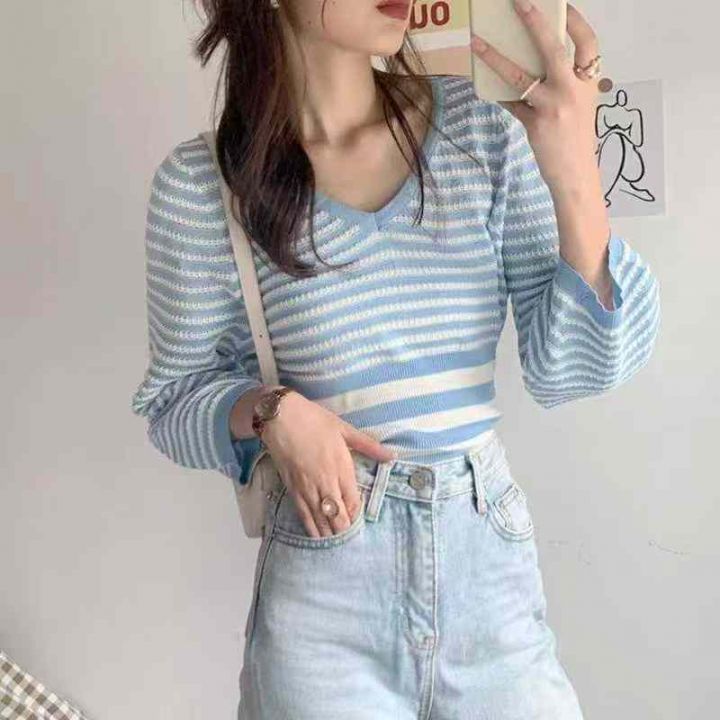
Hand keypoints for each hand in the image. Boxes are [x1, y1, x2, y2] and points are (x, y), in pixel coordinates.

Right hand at [260, 391, 396, 537]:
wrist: (281, 417)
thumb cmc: (315, 420)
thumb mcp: (345, 429)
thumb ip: (369, 445)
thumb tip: (392, 455)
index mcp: (341, 467)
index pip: (352, 502)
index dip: (356, 516)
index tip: (359, 522)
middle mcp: (325, 482)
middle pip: (337, 516)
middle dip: (344, 530)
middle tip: (350, 541)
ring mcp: (308, 488)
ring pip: (321, 519)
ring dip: (330, 534)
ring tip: (338, 547)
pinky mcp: (292, 489)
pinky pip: (303, 515)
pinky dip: (311, 528)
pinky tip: (317, 538)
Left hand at [471, 2, 601, 192]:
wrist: (576, 175)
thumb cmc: (576, 137)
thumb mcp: (579, 104)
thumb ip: (563, 82)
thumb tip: (532, 60)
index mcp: (589, 82)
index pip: (588, 42)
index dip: (576, 20)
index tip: (562, 3)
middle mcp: (573, 90)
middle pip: (553, 49)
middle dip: (535, 22)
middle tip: (518, 1)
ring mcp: (554, 107)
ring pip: (520, 76)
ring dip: (495, 58)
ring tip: (476, 43)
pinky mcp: (536, 124)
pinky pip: (511, 103)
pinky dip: (497, 93)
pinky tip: (483, 84)